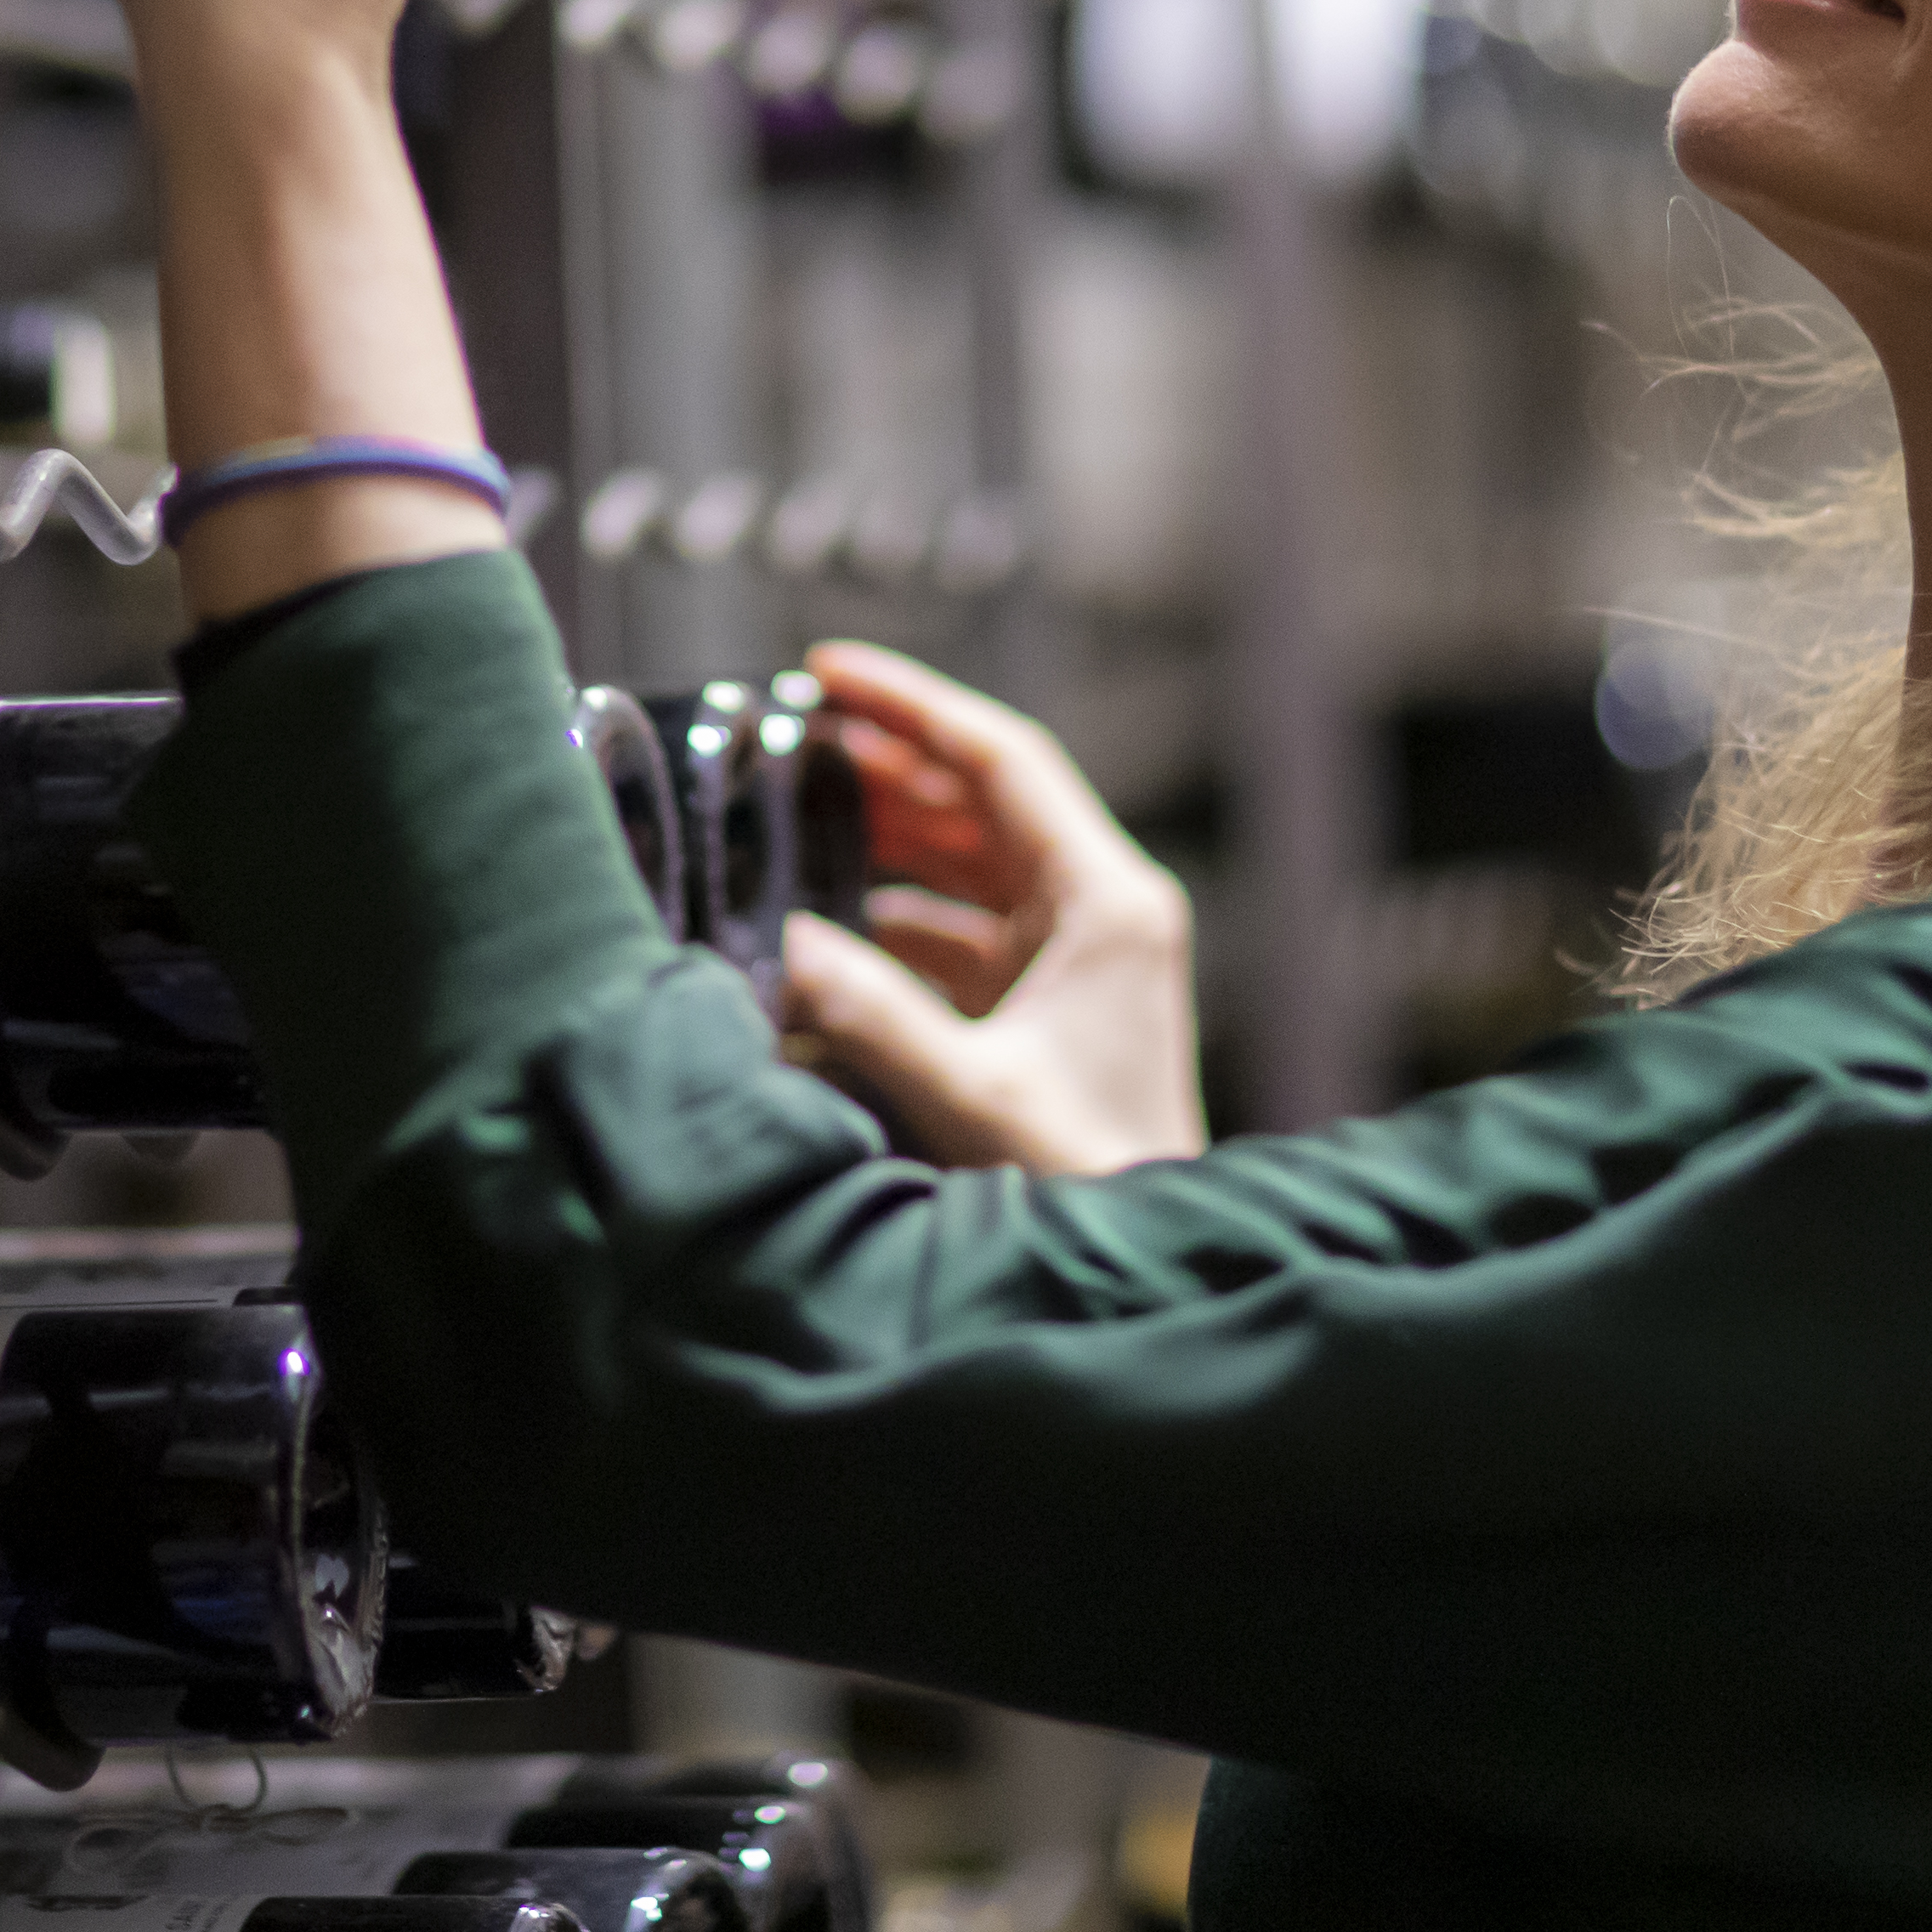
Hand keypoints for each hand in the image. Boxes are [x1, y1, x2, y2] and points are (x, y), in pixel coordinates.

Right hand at [772, 641, 1208, 1177]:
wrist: (1148, 1262)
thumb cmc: (1090, 1179)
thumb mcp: (971, 1093)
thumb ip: (870, 1014)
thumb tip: (783, 943)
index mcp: (1106, 901)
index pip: (1002, 760)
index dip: (912, 705)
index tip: (826, 669)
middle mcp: (1099, 910)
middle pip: (983, 799)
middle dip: (888, 761)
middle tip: (791, 731)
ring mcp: (1076, 956)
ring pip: (970, 860)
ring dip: (890, 833)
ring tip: (796, 806)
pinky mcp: (1048, 1004)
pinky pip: (962, 928)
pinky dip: (897, 914)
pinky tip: (827, 922)